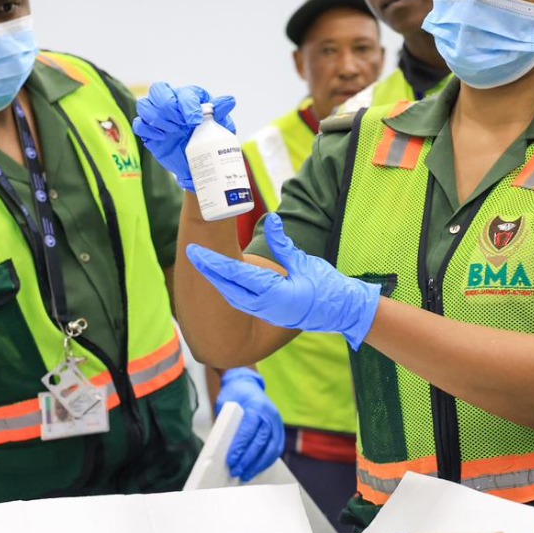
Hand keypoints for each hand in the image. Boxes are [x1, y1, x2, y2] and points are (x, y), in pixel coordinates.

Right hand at [133, 82, 236, 190]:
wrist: (198, 163)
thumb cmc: (209, 139)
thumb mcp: (220, 127)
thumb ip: (220, 113)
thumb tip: (229, 100)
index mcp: (189, 97)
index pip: (183, 92)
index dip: (188, 105)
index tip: (195, 121)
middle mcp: (171, 102)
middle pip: (158, 90)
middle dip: (167, 106)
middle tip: (178, 124)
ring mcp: (157, 116)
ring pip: (144, 104)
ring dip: (157, 117)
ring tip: (171, 131)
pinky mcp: (148, 131)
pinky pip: (139, 124)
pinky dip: (147, 129)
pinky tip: (160, 137)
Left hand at [187, 213, 381, 349]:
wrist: (342, 312)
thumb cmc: (326, 286)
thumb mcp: (304, 261)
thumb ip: (282, 243)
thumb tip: (270, 218)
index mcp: (274, 293)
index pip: (236, 276)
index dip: (214, 263)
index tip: (196, 252)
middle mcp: (265, 306)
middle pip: (228, 288)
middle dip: (209, 271)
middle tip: (192, 253)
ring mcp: (266, 312)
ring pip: (232, 297)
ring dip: (216, 281)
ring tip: (203, 264)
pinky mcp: (267, 314)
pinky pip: (241, 302)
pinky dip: (228, 289)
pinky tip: (221, 279)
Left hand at [218, 367, 284, 481]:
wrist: (247, 384)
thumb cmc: (234, 395)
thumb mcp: (225, 404)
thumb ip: (225, 423)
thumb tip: (221, 449)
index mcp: (256, 405)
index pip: (248, 430)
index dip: (240, 447)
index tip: (231, 460)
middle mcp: (269, 413)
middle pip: (261, 441)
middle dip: (248, 459)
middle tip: (237, 471)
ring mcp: (277, 421)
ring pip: (271, 447)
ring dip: (259, 464)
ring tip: (246, 474)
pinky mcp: (279, 428)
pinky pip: (276, 448)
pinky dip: (267, 460)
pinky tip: (257, 468)